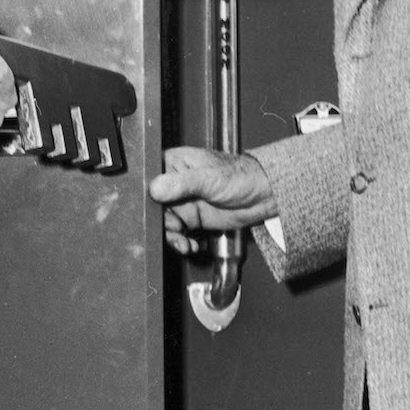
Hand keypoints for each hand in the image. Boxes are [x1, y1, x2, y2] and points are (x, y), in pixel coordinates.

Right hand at [148, 147, 275, 253]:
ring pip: (163, 222)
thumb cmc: (241, 175)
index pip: (149, 178)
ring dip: (170, 236)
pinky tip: (190, 245)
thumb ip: (182, 183)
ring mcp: (182, 201)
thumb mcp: (209, 178)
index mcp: (174, 163)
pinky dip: (180, 242)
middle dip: (159, 222)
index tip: (150, 210)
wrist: (263, 196)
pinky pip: (177, 233)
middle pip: (153, 204)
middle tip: (172, 230)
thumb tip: (155, 187)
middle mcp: (175, 182)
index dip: (146, 195)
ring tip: (182, 243)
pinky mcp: (191, 218)